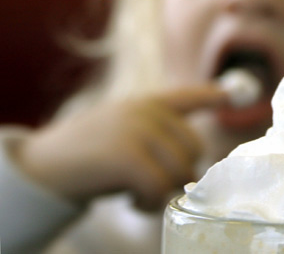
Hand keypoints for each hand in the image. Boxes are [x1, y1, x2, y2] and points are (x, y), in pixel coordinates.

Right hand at [13, 86, 227, 210]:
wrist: (40, 166)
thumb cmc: (85, 156)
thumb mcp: (120, 133)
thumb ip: (152, 136)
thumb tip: (190, 162)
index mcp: (145, 104)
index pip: (186, 97)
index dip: (210, 95)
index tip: (229, 95)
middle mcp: (146, 111)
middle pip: (193, 148)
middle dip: (180, 173)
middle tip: (153, 186)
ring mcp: (138, 130)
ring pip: (181, 170)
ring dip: (164, 192)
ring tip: (137, 194)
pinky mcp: (128, 155)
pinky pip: (160, 187)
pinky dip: (150, 203)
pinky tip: (133, 201)